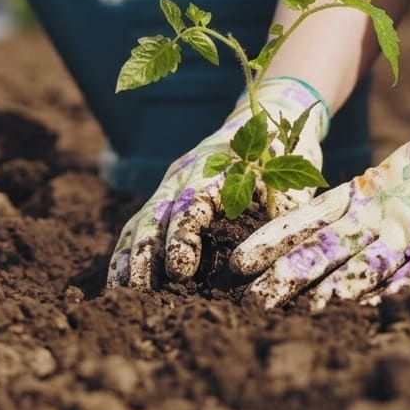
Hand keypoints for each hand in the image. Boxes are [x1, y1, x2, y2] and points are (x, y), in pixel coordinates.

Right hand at [106, 77, 328, 288]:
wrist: (266, 114)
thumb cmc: (282, 153)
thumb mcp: (289, 182)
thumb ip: (278, 219)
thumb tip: (267, 266)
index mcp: (213, 170)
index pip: (189, 207)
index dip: (181, 240)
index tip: (179, 272)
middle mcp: (182, 175)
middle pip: (153, 216)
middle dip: (144, 257)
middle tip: (140, 294)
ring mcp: (170, 184)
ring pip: (140, 221)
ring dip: (128, 258)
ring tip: (120, 295)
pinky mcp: (166, 195)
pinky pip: (140, 224)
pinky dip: (128, 252)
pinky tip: (121, 280)